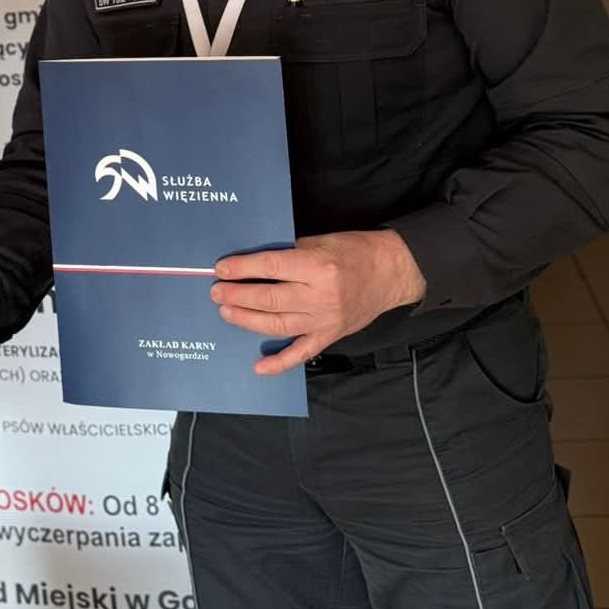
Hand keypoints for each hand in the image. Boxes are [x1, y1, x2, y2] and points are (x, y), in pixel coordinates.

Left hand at [211, 231, 425, 376]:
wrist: (392, 272)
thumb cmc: (355, 251)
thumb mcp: (322, 241)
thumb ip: (291, 253)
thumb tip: (256, 263)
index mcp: (318, 267)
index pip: (272, 267)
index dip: (243, 268)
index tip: (221, 268)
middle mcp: (321, 296)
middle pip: (271, 299)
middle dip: (239, 296)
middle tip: (216, 292)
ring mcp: (325, 320)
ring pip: (279, 325)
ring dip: (248, 320)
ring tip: (227, 312)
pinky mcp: (330, 336)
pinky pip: (302, 353)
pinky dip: (279, 363)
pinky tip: (258, 367)